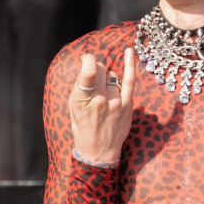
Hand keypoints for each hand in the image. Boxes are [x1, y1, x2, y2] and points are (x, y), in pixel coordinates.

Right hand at [69, 48, 135, 162]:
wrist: (99, 151)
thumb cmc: (83, 128)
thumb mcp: (74, 107)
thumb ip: (81, 86)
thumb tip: (90, 65)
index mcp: (81, 100)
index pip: (88, 71)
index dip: (88, 60)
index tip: (86, 59)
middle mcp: (99, 100)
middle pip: (100, 70)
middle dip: (96, 69)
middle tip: (93, 80)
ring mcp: (115, 102)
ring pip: (111, 75)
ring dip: (107, 79)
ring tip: (103, 93)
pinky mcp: (127, 105)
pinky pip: (130, 80)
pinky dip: (130, 64)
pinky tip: (130, 52)